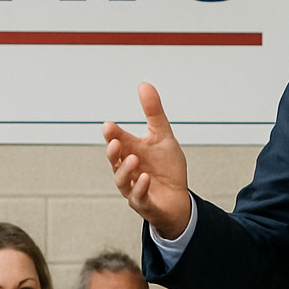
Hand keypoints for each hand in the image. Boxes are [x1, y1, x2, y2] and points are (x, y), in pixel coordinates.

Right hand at [103, 82, 191, 239]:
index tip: (109, 126)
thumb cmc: (167, 168)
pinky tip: (145, 178)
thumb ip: (153, 112)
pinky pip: (138, 197)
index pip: (118, 141)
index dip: (112, 135)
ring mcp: (134, 188)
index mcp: (131, 152)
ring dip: (125, 170)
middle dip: (113, 152)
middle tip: (114, 141)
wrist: (179, 198)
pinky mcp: (145, 204)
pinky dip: (140, 187)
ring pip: (122, 181)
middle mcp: (129, 171)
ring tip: (134, 158)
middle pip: (115, 161)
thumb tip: (144, 85)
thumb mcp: (163, 136)